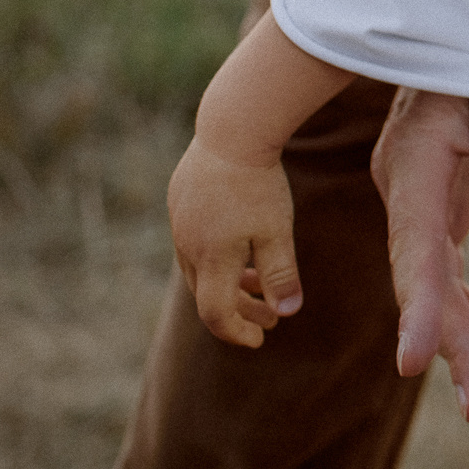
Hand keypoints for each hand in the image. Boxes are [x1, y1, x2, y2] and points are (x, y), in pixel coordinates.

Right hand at [168, 137, 303, 346]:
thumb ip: (281, 274)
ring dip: (230, 281)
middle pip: (208, 292)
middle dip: (239, 310)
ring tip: (259, 283)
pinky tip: (242, 242)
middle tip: (269, 319)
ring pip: (201, 266)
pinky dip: (219, 254)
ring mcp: (180, 223)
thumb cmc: (259, 184)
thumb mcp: (277, 231)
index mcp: (211, 259)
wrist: (231, 130)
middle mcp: (188, 246)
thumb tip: (288, 313)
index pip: (216, 314)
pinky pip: (195, 240)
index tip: (261, 338)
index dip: (238, 331)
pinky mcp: (180, 201)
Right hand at [370, 84, 468, 419]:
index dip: (419, 310)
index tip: (417, 362)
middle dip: (454, 346)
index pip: (415, 251)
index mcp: (414, 166)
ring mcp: (422, 196)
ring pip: (440, 281)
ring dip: (467, 339)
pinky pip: (454, 265)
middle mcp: (407, 189)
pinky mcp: (443, 197)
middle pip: (427, 280)